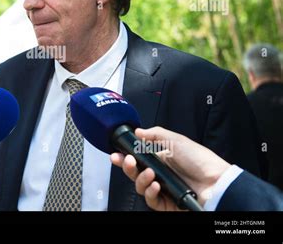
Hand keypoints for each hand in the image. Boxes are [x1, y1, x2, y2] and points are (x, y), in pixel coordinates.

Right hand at [110, 126, 230, 210]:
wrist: (216, 182)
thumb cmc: (200, 160)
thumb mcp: (176, 140)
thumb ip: (155, 134)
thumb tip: (138, 131)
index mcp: (160, 159)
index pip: (137, 159)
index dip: (125, 157)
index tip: (116, 154)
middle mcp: (160, 174)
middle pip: (135, 173)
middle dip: (127, 167)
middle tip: (127, 161)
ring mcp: (163, 189)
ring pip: (140, 187)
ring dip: (140, 179)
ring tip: (150, 173)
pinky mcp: (167, 203)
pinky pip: (151, 200)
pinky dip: (150, 192)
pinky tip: (155, 185)